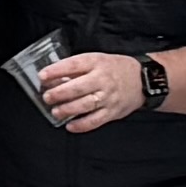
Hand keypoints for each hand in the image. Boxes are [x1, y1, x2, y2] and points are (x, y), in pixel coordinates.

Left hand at [27, 44, 148, 134]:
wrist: (143, 80)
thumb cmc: (115, 69)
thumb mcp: (97, 60)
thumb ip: (77, 69)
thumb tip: (53, 78)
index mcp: (97, 63)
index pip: (74, 65)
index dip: (56, 70)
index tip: (42, 76)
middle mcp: (103, 79)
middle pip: (78, 87)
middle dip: (59, 93)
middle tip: (47, 97)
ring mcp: (108, 97)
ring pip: (86, 105)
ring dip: (68, 109)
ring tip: (55, 112)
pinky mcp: (112, 112)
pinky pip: (95, 121)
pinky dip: (81, 125)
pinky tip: (70, 126)